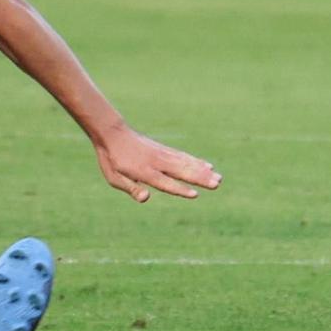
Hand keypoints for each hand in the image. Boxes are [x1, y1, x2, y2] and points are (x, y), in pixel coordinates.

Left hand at [93, 124, 221, 202]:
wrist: (112, 132)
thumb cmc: (112, 159)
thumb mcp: (114, 177)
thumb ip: (131, 188)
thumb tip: (146, 198)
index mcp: (143, 171)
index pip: (164, 182)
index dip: (179, 189)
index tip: (195, 194)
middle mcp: (156, 162)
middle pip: (181, 171)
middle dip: (199, 178)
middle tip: (217, 184)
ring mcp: (162, 154)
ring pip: (185, 163)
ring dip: (202, 171)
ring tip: (218, 178)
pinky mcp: (164, 149)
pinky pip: (183, 156)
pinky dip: (195, 160)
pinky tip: (207, 165)